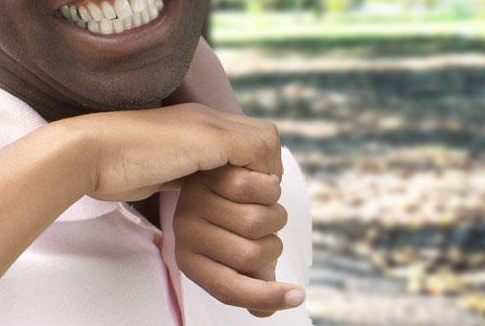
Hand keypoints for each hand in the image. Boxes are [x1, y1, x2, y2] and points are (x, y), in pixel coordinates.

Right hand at [54, 103, 282, 201]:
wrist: (88, 154)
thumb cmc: (109, 170)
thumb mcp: (156, 171)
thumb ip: (180, 174)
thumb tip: (195, 193)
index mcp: (192, 125)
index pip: (245, 142)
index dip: (252, 170)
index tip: (237, 200)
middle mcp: (205, 118)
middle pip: (264, 138)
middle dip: (266, 173)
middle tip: (250, 204)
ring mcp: (208, 124)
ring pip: (268, 142)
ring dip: (263, 178)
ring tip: (244, 203)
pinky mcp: (211, 137)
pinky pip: (259, 152)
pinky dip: (255, 178)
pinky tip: (232, 197)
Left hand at [176, 166, 304, 315]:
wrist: (215, 172)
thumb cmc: (230, 222)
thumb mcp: (237, 256)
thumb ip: (252, 283)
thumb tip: (265, 314)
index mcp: (192, 261)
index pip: (228, 290)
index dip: (266, 297)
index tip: (297, 295)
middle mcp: (186, 233)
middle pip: (252, 255)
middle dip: (273, 243)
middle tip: (265, 230)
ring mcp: (194, 201)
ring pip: (258, 222)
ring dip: (274, 213)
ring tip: (261, 205)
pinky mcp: (208, 173)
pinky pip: (256, 188)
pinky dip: (270, 187)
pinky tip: (260, 182)